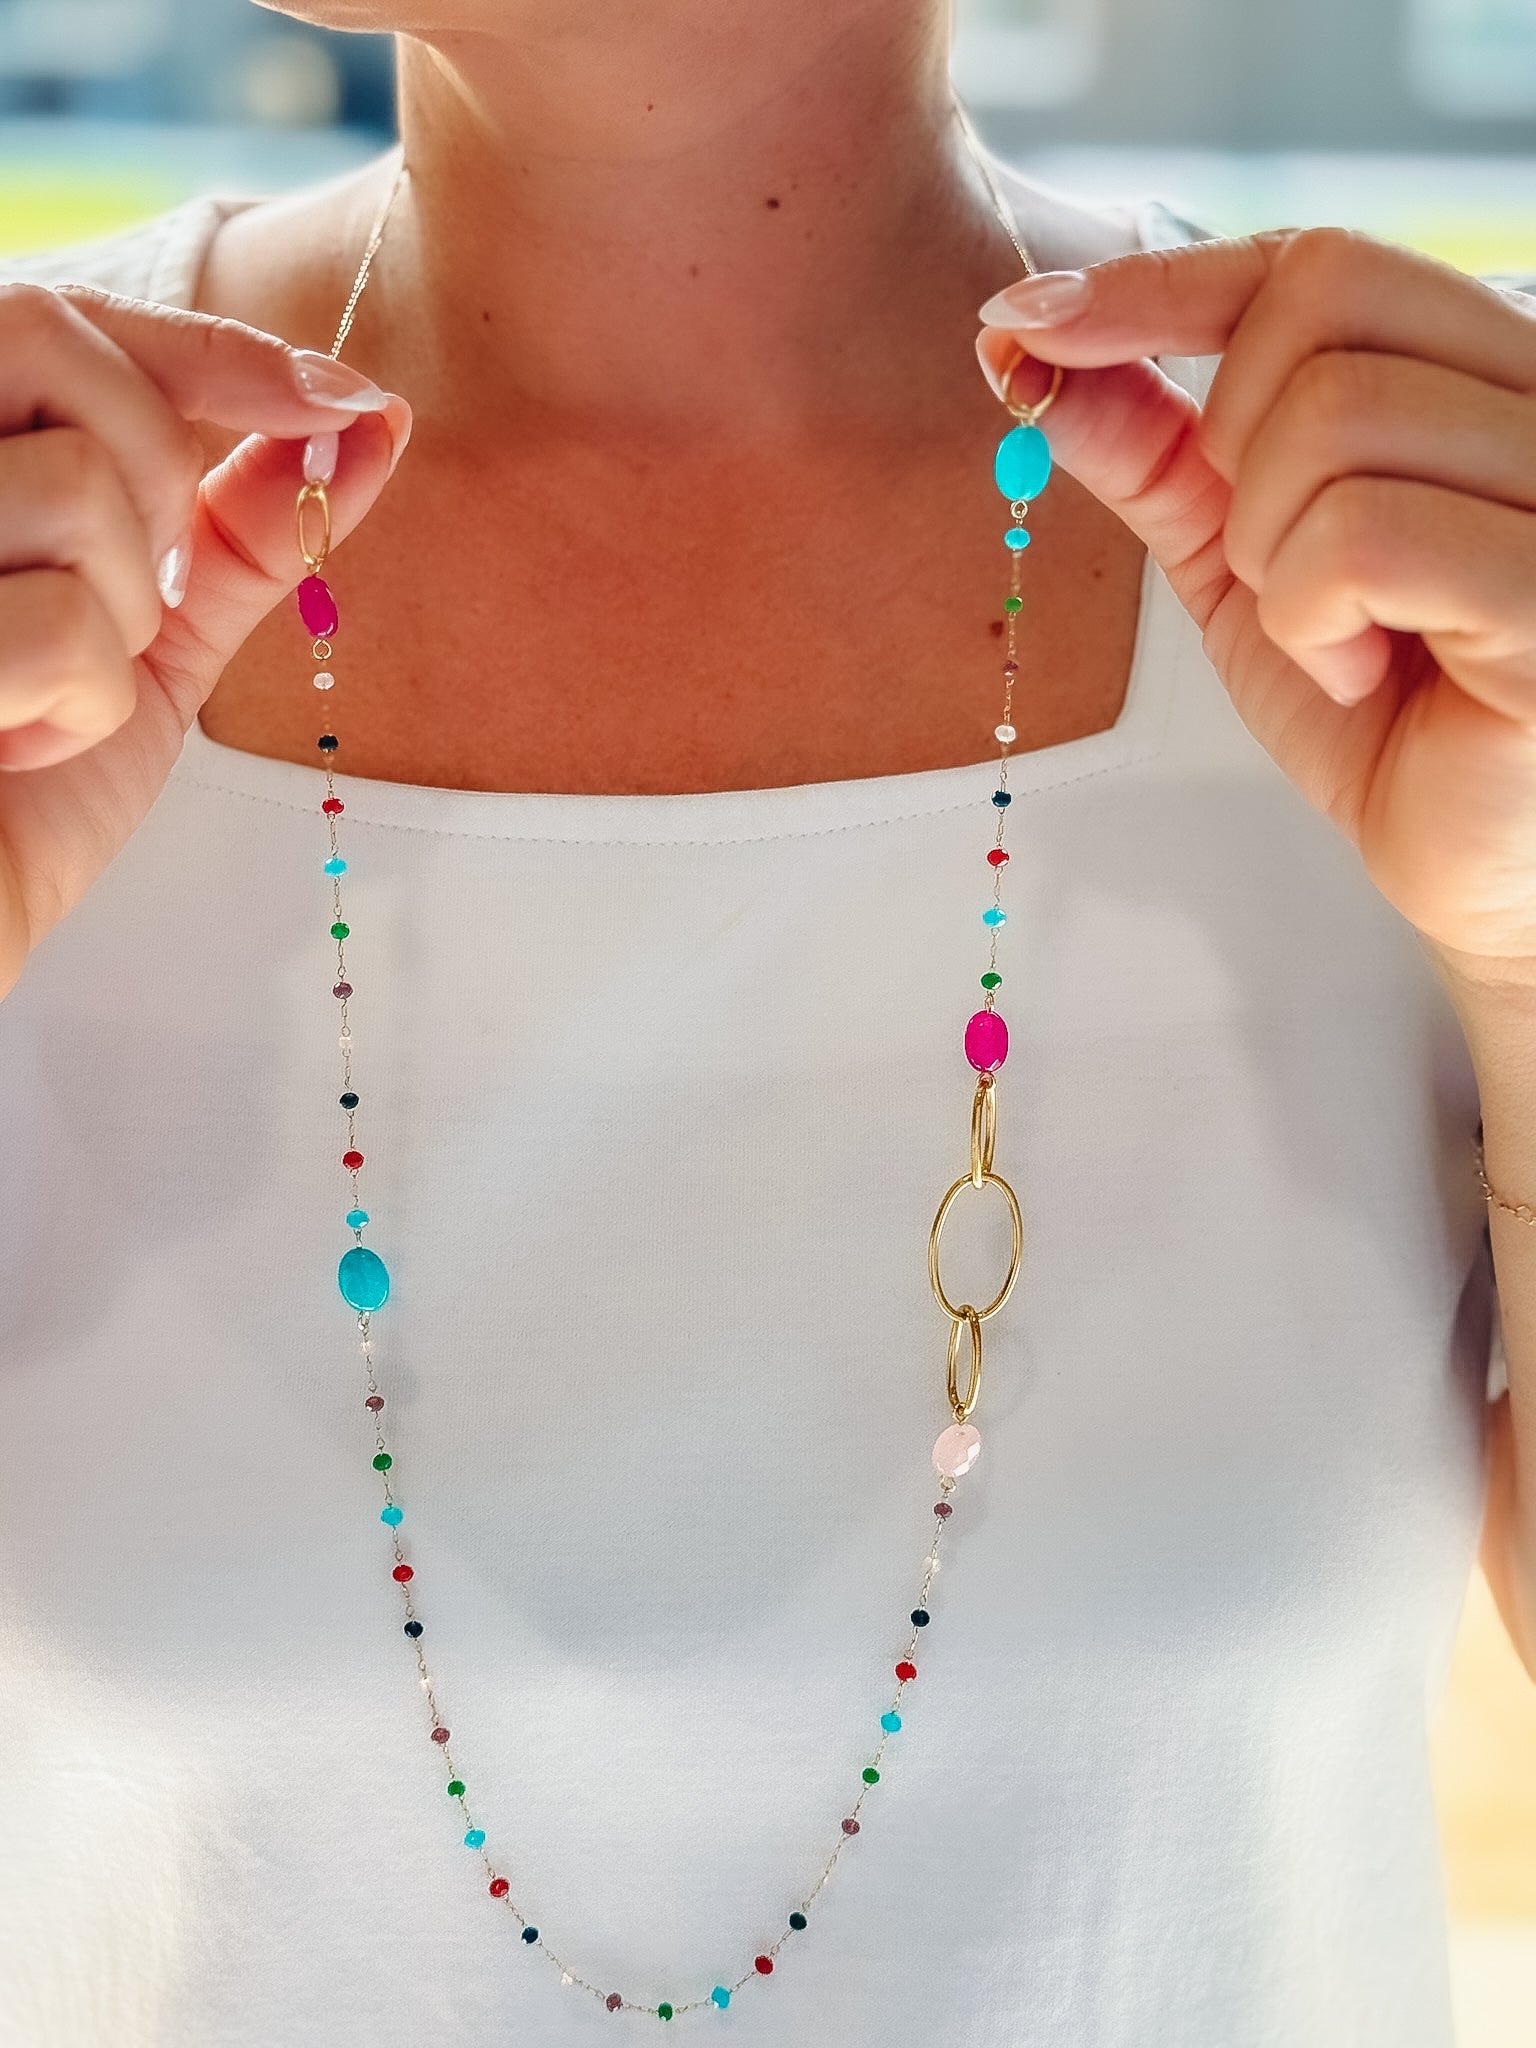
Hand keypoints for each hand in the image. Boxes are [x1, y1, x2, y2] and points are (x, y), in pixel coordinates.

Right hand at [0, 284, 409, 999]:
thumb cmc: (25, 785)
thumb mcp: (150, 636)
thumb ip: (237, 527)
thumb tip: (366, 420)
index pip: (62, 322)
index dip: (213, 349)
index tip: (342, 399)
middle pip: (52, 345)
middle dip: (150, 474)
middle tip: (134, 598)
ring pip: (72, 493)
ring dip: (111, 629)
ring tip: (39, 702)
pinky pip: (56, 625)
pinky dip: (74, 712)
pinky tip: (12, 746)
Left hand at [975, 230, 1535, 974]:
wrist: (1469, 861)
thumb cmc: (1380, 707)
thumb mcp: (1241, 562)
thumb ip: (1156, 451)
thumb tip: (1029, 348)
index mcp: (1483, 362)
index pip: (1312, 260)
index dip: (1158, 281)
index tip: (1024, 318)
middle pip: (1319, 302)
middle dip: (1236, 446)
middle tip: (1274, 566)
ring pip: (1331, 421)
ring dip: (1274, 558)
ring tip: (1336, 639)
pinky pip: (1365, 537)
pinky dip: (1316, 620)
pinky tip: (1365, 673)